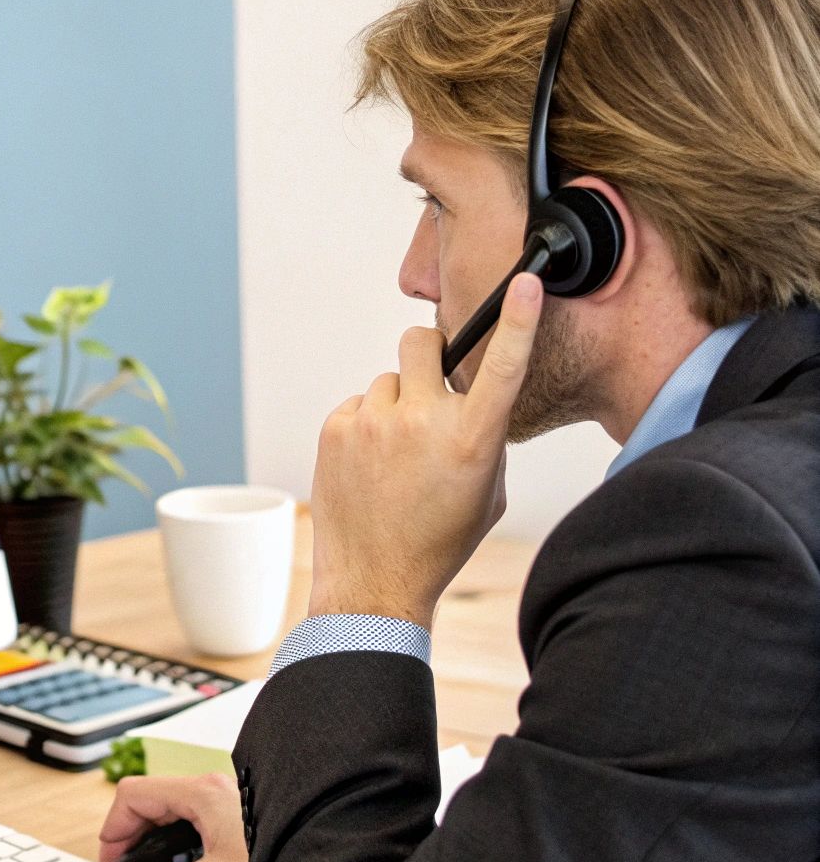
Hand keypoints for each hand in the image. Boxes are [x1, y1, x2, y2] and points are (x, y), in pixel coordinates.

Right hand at [87, 774, 247, 861]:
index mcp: (202, 792)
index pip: (133, 793)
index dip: (113, 828)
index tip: (111, 861)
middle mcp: (215, 788)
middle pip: (152, 800)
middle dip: (133, 836)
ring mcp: (230, 801)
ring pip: (174, 810)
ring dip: (158, 840)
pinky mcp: (242, 817)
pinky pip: (197, 820)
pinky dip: (182, 843)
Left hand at [308, 274, 542, 627]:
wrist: (375, 578)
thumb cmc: (439, 538)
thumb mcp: (486, 489)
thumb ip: (483, 434)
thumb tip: (466, 398)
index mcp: (473, 438)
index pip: (504, 366)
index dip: (518, 320)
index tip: (525, 283)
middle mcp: (423, 421)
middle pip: (423, 342)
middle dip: (429, 356)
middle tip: (429, 386)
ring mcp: (374, 422)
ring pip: (389, 381)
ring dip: (396, 404)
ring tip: (396, 456)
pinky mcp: (336, 428)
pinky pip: (358, 405)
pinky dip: (365, 426)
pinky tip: (369, 465)